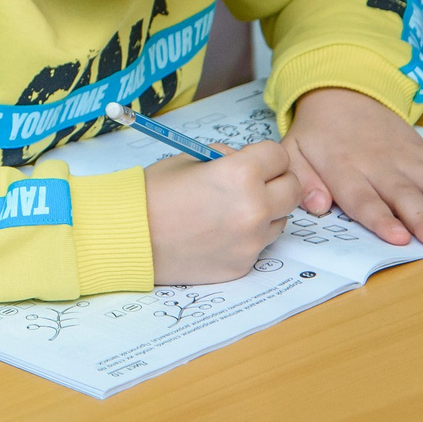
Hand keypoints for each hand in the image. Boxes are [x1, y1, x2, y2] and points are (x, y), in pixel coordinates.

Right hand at [146, 141, 301, 283]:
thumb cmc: (153, 195)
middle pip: (292, 189)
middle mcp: (254, 209)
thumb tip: (248, 163)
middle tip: (254, 185)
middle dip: (276, 183)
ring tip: (230, 212)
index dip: (265, 156)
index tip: (254, 161)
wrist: (129, 237)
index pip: (279, 156)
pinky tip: (217, 234)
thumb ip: (227, 158)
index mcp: (241, 174)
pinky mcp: (243, 265)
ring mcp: (251, 241)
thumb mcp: (190, 159)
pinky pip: (259, 245)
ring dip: (266, 212)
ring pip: (280, 220)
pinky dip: (246, 238)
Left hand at [281, 86, 422, 250]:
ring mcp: (407, 157)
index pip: (365, 199)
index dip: (382, 220)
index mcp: (345, 169)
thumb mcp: (293, 151)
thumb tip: (317, 206)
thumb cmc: (317, 133)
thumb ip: (303, 180)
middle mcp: (380, 164)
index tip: (400, 238)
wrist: (342, 91)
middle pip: (405, 195)